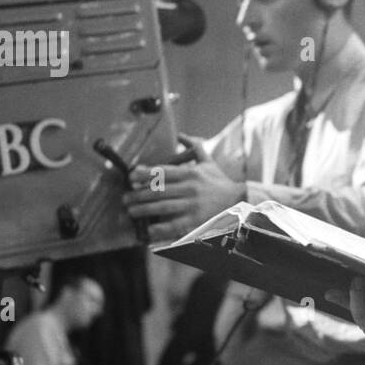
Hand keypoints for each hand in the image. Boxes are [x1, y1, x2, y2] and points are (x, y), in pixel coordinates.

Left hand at [123, 137, 241, 243]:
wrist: (239, 201)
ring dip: (144, 210)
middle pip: (159, 190)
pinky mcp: (196, 221)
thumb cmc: (220, 182)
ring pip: (163, 207)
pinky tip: (149, 230)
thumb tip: (180, 135)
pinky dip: (160, 228)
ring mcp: (193, 205)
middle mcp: (190, 188)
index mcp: (191, 173)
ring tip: (131, 211)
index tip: (131, 177)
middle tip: (125, 198)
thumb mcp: (208, 163)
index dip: (144, 174)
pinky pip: (174, 225)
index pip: (162, 172)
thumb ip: (194, 148)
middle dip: (139, 194)